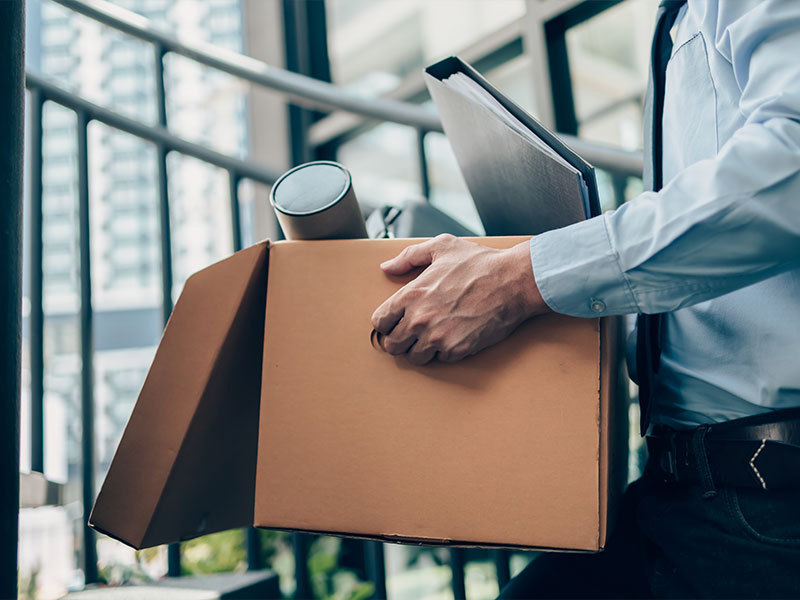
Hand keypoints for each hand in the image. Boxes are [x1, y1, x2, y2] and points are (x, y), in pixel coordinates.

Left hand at [370, 234, 551, 364]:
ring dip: (421, 349)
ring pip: (414, 358)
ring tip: (433, 336)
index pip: (380, 322)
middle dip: (401, 339)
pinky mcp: (457, 350)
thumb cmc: (480, 263)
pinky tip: (453, 336)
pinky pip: (440, 360)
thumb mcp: (442, 247)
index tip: (396, 321)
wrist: (513, 281)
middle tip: (413, 333)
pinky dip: (444, 352)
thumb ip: (409, 257)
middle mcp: (419, 319)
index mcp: (410, 295)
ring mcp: (438, 338)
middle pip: (392, 345)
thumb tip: (387, 267)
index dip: (387, 322)